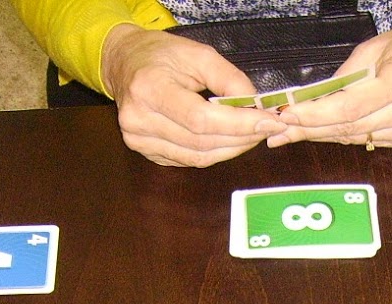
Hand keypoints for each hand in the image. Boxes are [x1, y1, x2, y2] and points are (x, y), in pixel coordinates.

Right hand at [101, 25, 287, 166]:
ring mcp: (139, 141)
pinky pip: (189, 161)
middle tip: (267, 128)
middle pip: (201, 142)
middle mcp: (138, 120)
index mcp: (149, 89)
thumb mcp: (198, 54)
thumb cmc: (161, 56)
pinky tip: (228, 140)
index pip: (200, 119)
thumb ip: (230, 79)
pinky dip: (214, 153)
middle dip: (241, 138)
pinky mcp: (147, 153)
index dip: (238, 124)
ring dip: (231, 149)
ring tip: (252, 135)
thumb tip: (255, 107)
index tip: (267, 122)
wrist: (125, 64)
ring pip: (198, 157)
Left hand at [269, 16, 391, 148]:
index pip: (348, 108)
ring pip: (355, 138)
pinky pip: (367, 139)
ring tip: (291, 133)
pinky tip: (322, 131)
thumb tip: (310, 101)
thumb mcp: (374, 48)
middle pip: (348, 128)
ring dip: (321, 135)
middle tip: (278, 130)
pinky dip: (343, 134)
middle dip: (309, 129)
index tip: (288, 116)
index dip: (314, 116)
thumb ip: (344, 78)